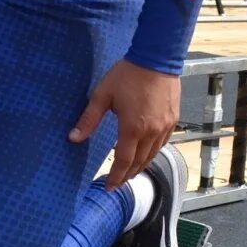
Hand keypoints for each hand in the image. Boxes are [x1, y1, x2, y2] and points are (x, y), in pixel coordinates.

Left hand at [69, 59, 178, 188]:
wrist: (156, 59)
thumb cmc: (128, 75)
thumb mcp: (102, 95)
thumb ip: (89, 119)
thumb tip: (74, 138)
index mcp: (133, 128)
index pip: (124, 161)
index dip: (116, 176)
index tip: (110, 187)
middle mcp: (151, 132)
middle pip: (140, 162)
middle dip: (128, 175)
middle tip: (118, 183)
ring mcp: (165, 126)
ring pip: (153, 154)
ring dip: (141, 166)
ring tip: (131, 172)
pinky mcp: (173, 120)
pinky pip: (163, 143)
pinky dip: (153, 152)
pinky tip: (147, 153)